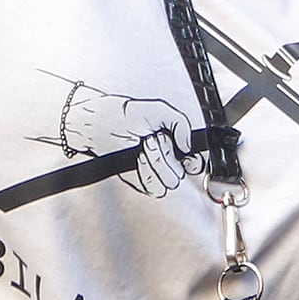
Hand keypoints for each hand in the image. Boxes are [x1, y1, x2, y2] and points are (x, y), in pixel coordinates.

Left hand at [55, 84, 198, 195]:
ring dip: (157, 162)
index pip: (197, 163)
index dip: (196, 163)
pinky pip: (154, 188)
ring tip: (143, 146)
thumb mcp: (159, 110)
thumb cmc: (125, 115)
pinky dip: (146, 172)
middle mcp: (167, 161)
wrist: (101, 125)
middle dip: (168, 154)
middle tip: (154, 139)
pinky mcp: (141, 182)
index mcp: (176, 144)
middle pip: (183, 173)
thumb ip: (181, 124)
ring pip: (170, 182)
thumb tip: (189, 145)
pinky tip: (137, 158)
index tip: (188, 156)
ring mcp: (155, 173)